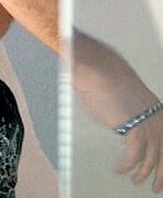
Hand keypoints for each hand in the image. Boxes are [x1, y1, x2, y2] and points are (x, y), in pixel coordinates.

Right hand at [72, 30, 162, 191]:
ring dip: (144, 173)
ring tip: (137, 181)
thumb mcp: (125, 96)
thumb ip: (130, 113)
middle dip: (161, 173)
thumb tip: (125, 125)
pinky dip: (127, 166)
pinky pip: (134, 157)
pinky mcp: (135, 130)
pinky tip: (121, 170)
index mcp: (156, 108)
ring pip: (151, 158)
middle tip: (158, 188)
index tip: (161, 168)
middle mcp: (156, 118)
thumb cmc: (106, 78)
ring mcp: (147, 124)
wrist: (100, 70)